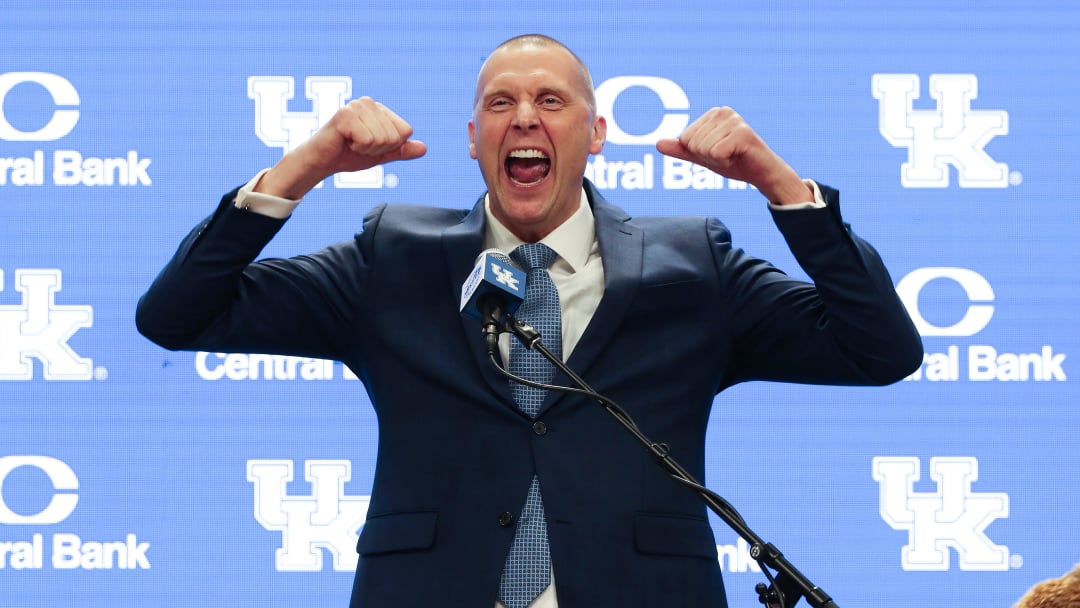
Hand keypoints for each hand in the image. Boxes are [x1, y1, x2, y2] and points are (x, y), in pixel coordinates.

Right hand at [256, 97, 426, 199]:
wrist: (322, 162)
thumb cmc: (348, 155)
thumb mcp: (380, 154)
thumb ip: (400, 151)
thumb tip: (423, 148)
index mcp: (380, 109)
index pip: (406, 132)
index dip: (390, 147)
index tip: (370, 145)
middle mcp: (369, 103)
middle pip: (395, 136)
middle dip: (378, 149)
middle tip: (358, 146)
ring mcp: (356, 106)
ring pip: (382, 138)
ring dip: (367, 149)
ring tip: (350, 143)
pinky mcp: (345, 115)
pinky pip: (367, 140)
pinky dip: (357, 148)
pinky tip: (344, 141)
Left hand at [655, 107, 809, 204]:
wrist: (762, 174)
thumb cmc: (734, 162)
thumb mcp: (703, 157)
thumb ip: (682, 150)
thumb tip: (658, 144)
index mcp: (712, 114)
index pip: (685, 138)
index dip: (699, 153)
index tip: (717, 152)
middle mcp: (723, 111)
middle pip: (693, 143)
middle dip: (707, 156)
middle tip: (726, 155)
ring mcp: (734, 120)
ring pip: (703, 148)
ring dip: (717, 159)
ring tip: (733, 155)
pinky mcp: (742, 133)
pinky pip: (716, 153)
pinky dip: (725, 161)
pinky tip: (738, 156)